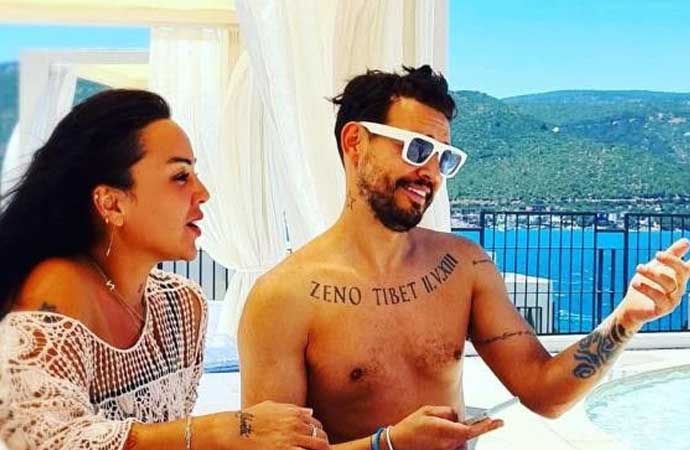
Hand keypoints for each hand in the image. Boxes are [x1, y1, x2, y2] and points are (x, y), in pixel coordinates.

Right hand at [230, 401, 328, 449]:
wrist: (235, 430)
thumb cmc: (251, 418)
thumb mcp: (272, 407)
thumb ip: (293, 408)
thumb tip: (310, 411)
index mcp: (295, 413)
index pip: (317, 425)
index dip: (318, 435)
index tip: (314, 442)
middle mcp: (297, 425)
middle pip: (322, 437)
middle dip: (323, 446)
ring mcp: (292, 438)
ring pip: (320, 447)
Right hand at [387, 405, 502, 449]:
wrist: (398, 444)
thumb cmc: (410, 427)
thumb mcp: (427, 411)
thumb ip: (446, 411)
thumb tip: (458, 415)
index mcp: (444, 430)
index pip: (471, 428)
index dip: (487, 426)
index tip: (498, 422)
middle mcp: (448, 444)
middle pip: (466, 433)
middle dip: (462, 426)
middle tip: (445, 423)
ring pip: (460, 439)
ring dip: (454, 434)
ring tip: (436, 432)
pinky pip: (453, 445)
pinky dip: (450, 440)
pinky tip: (436, 438)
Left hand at [622, 238, 689, 327]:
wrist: (632, 306)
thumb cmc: (646, 284)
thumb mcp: (656, 266)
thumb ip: (671, 255)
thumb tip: (686, 241)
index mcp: (678, 277)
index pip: (689, 267)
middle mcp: (679, 288)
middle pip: (681, 272)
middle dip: (670, 261)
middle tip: (657, 254)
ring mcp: (673, 299)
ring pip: (668, 284)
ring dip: (652, 274)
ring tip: (638, 268)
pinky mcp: (663, 309)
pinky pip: (659, 298)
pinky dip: (647, 289)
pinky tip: (635, 283)